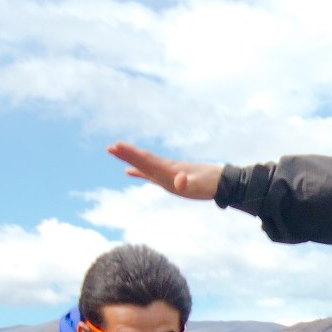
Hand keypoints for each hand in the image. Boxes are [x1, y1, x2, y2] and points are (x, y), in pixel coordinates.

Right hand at [107, 143, 221, 199]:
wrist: (220, 182)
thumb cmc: (208, 184)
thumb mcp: (198, 185)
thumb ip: (188, 182)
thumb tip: (180, 180)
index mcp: (168, 169)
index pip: (146, 159)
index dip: (132, 154)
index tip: (118, 146)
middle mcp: (165, 168)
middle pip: (142, 159)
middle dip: (126, 154)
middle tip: (110, 147)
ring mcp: (166, 172)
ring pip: (144, 164)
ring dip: (130, 159)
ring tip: (115, 152)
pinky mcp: (169, 178)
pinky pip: (150, 174)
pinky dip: (139, 172)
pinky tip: (129, 171)